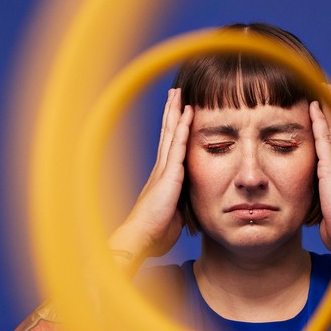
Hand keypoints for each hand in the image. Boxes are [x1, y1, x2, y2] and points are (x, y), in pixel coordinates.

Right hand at [110, 88, 192, 258]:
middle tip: (174, 93)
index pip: (169, 148)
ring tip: (178, 93)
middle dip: (171, 113)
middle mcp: (161, 169)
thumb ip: (180, 205)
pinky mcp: (169, 173)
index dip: (172, 129)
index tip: (176, 113)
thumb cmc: (155, 232)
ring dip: (176, 112)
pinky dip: (183, 127)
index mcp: (162, 178)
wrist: (142, 237)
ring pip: (171, 133)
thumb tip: (186, 207)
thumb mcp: (174, 216)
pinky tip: (188, 112)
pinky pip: (178, 145)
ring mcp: (164, 169)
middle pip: (167, 134)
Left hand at [310, 89, 330, 253]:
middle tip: (326, 88)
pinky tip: (314, 105)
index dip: (329, 125)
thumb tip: (315, 213)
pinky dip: (319, 121)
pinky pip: (324, 138)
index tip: (323, 109)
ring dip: (327, 107)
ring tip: (322, 87)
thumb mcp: (327, 213)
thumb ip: (322, 206)